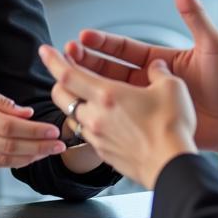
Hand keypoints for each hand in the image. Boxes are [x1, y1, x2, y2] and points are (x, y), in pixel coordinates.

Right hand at [0, 71, 66, 168]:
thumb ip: (1, 101)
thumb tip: (26, 114)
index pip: (8, 128)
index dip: (34, 132)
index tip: (53, 131)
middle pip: (9, 146)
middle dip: (38, 147)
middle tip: (59, 145)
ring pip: (2, 160)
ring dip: (29, 157)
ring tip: (48, 151)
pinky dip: (12, 162)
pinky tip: (27, 156)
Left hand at [40, 45, 196, 188]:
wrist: (171, 167)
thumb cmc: (171, 128)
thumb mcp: (171, 88)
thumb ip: (159, 72)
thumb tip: (157, 67)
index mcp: (107, 95)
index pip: (67, 73)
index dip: (53, 60)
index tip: (45, 51)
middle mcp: (96, 116)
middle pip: (61, 95)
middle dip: (59, 80)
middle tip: (67, 72)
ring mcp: (98, 137)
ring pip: (72, 116)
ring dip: (74, 103)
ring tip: (86, 96)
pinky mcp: (104, 153)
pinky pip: (88, 133)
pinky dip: (89, 123)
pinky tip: (105, 120)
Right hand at [66, 0, 217, 160]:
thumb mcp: (212, 44)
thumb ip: (194, 14)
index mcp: (160, 59)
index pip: (124, 48)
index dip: (103, 43)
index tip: (83, 37)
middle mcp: (149, 78)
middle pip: (109, 67)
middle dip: (86, 60)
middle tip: (66, 54)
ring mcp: (146, 101)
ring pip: (110, 90)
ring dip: (89, 82)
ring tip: (68, 77)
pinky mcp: (148, 121)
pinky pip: (120, 115)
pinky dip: (102, 110)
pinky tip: (85, 109)